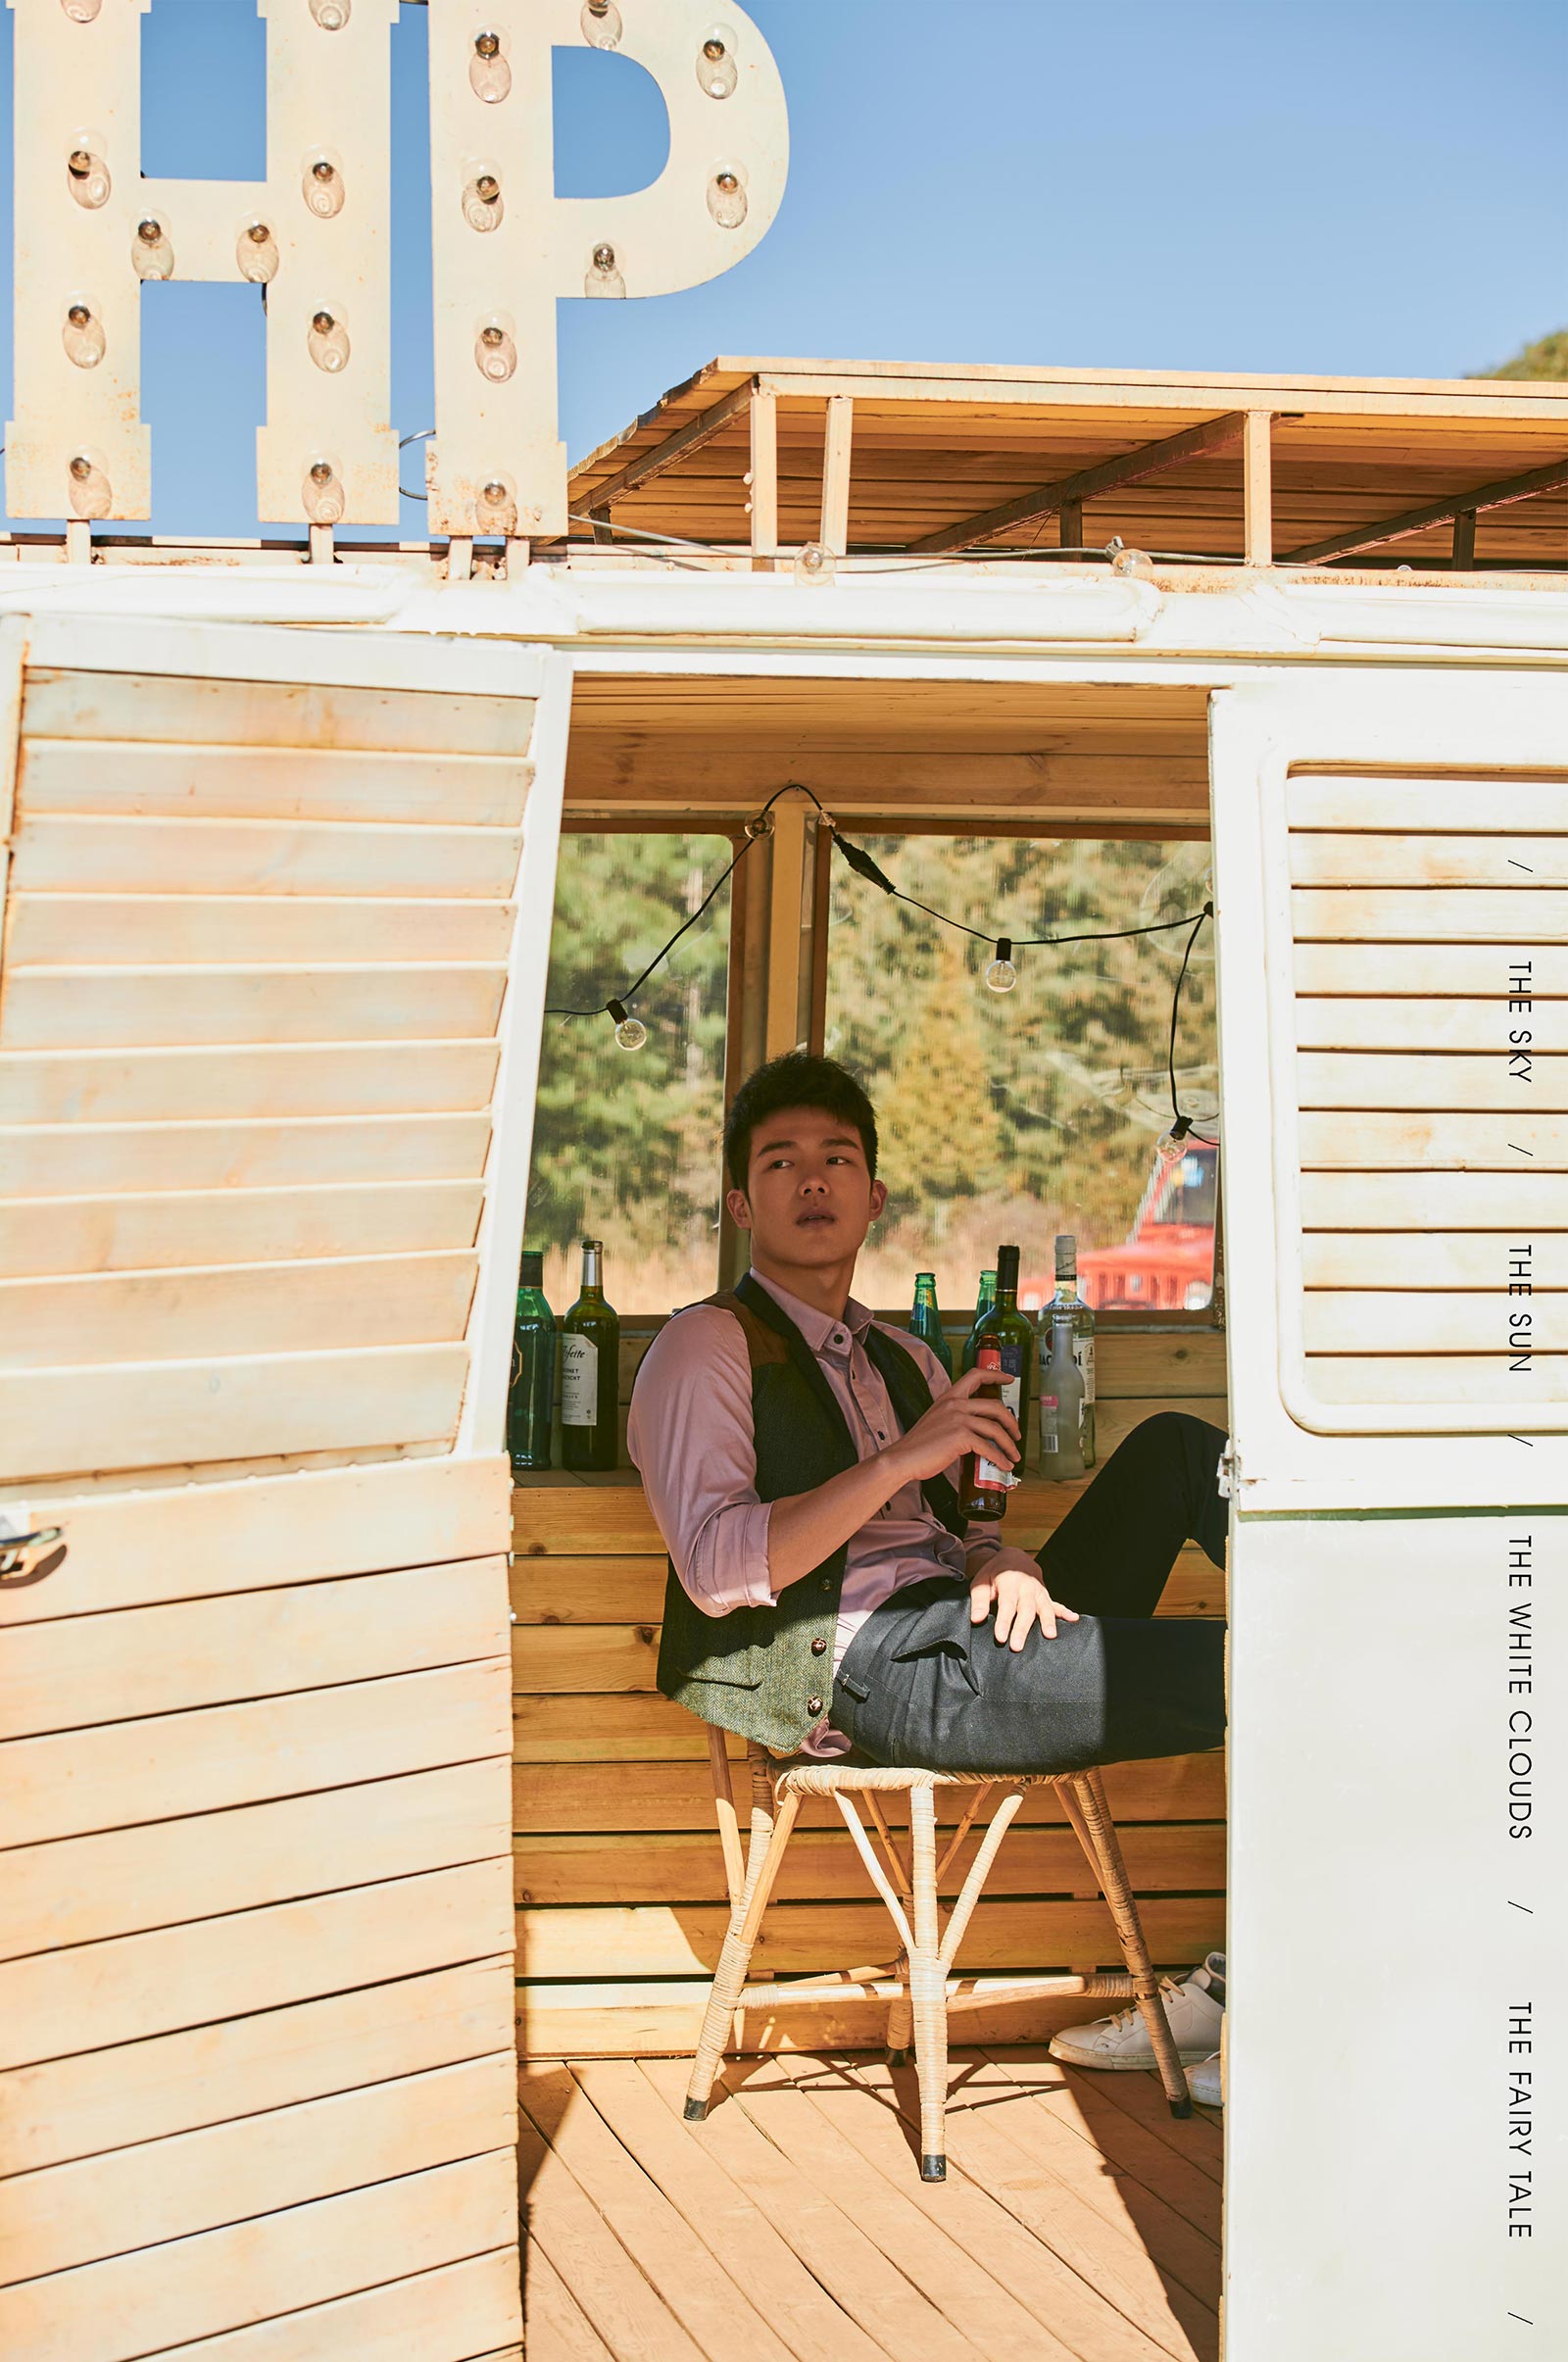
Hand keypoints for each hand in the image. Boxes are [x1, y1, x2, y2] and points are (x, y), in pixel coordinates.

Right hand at [889, 1364, 1020, 1485]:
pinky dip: (1000, 1458)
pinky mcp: (960, 1438)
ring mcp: (958, 1420)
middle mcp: (955, 1404)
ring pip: (996, 1429)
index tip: (1009, 1379)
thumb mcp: (937, 1420)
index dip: (996, 1375)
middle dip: (1011, 1421)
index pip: (975, 1376)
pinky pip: (988, 1448)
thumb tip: (976, 1431)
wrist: (903, 1458)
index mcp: (949, 1397)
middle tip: (1016, 1433)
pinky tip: (1003, 1464)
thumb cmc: (918, 1445)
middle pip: (995, 1406)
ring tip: (1014, 1455)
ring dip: (1009, 1444)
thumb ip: (954, 1418)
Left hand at [969, 1564, 1080, 1650]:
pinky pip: (1057, 1604)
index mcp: (1009, 1583)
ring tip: (1050, 1635)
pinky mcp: (1046, 1596)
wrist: (1015, 1558)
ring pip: (1044, 1607)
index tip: (1000, 1637)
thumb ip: (979, 1601)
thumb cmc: (995, 1574)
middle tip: (1017, 1646)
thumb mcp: (981, 1582)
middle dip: (1022, 1628)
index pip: (1006, 1604)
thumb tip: (976, 1619)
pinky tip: (1074, 1618)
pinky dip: (1065, 1612)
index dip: (1003, 1621)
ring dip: (1048, 1621)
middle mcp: (1026, 1588)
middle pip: (1025, 1610)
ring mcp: (1039, 1592)